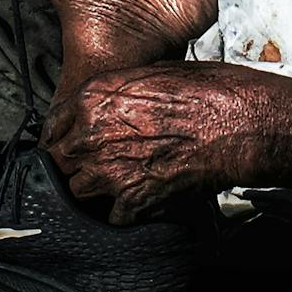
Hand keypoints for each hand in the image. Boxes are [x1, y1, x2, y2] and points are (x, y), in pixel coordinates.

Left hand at [41, 63, 265, 223]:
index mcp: (94, 97)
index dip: (62, 136)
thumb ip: (119, 94)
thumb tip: (110, 107)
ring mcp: (109, 172)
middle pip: (59, 162)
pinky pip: (111, 218)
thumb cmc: (205, 90)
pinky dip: (122, 214)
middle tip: (91, 167)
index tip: (68, 144)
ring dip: (92, 192)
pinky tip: (138, 202)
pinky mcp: (131, 203)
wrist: (236, 121)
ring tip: (113, 186)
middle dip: (72, 165)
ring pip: (78, 193)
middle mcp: (92, 135)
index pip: (54, 125)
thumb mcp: (154, 73)